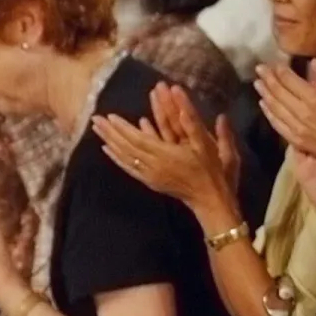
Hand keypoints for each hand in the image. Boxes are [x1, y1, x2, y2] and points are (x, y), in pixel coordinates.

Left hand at [91, 84, 237, 211]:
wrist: (211, 202)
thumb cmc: (218, 175)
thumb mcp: (221, 152)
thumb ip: (215, 132)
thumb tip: (219, 114)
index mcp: (170, 156)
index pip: (140, 139)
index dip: (124, 128)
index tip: (110, 116)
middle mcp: (156, 165)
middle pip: (127, 146)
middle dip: (110, 131)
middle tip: (95, 118)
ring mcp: (151, 174)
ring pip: (125, 156)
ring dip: (109, 141)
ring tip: (96, 129)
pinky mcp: (150, 180)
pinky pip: (129, 168)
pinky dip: (116, 158)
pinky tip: (107, 149)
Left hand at [256, 60, 315, 166]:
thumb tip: (314, 62)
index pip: (290, 82)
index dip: (279, 71)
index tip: (272, 63)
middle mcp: (302, 113)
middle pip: (278, 93)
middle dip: (268, 79)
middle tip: (259, 69)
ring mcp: (297, 128)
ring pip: (274, 108)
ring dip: (264, 94)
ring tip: (257, 83)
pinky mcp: (296, 140)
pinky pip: (277, 124)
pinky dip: (268, 113)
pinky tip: (263, 104)